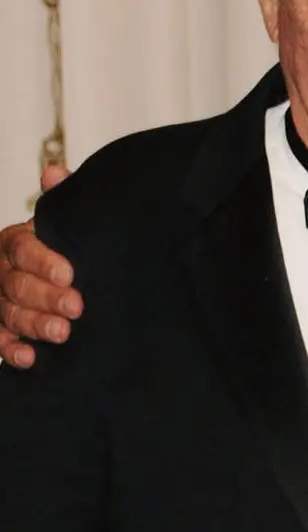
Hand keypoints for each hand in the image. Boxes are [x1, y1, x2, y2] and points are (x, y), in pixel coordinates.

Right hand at [0, 165, 79, 368]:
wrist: (65, 276)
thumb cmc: (63, 245)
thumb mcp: (64, 222)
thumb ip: (62, 198)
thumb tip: (54, 173)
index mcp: (15, 241)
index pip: (23, 248)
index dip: (43, 261)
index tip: (70, 273)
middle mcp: (0, 270)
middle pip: (16, 284)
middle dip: (45, 296)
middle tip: (76, 306)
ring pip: (8, 312)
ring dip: (33, 324)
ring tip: (62, 333)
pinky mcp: (0, 328)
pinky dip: (10, 350)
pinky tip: (29, 358)